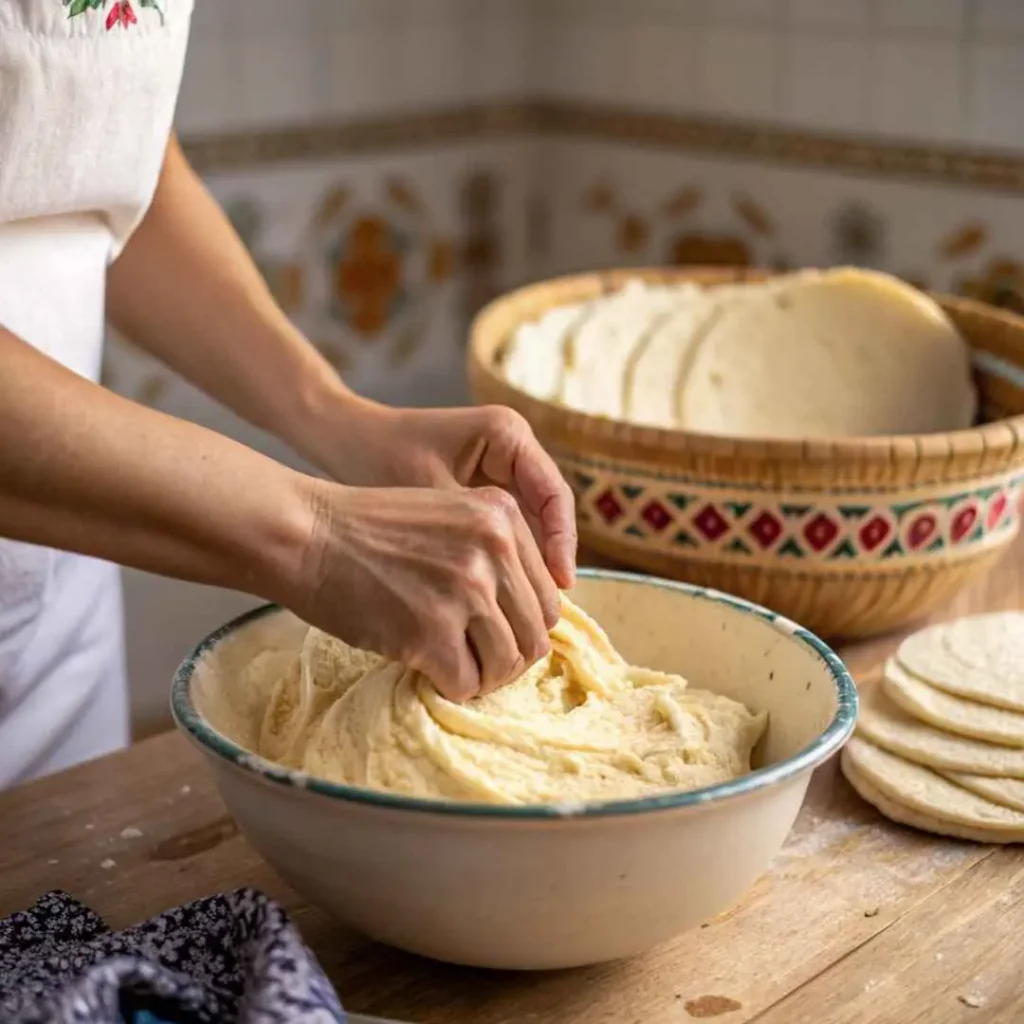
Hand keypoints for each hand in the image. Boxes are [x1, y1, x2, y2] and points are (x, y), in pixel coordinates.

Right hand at [282, 481, 561, 700]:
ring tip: (454, 668)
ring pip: (506, 665)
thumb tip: (531, 618)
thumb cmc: (371, 529)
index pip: (550, 597)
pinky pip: (465, 684)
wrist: (307, 534)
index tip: (499, 636)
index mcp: (503, 516)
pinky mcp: (431, 631)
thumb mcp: (451, 515)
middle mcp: (494, 549)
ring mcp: (465, 591)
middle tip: (479, 663)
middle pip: (535, 635)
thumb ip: (496, 552)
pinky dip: (448, 686)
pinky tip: (426, 670)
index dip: (526, 627)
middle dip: (510, 659)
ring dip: (483, 677)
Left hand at [310, 401, 577, 589]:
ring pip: (532, 527)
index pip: (554, 495)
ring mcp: (501, 469)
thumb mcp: (433, 498)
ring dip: (529, 568)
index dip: (562, 543)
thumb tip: (513, 588)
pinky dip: (507, 562)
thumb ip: (475, 535)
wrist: (344, 441)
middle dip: (548, 562)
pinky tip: (502, 598)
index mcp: (509, 434)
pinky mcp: (485, 490)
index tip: (560, 584)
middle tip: (547, 610)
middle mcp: (514, 449)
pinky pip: (509, 531)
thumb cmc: (380, 460)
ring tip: (526, 611)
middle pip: (549, 514)